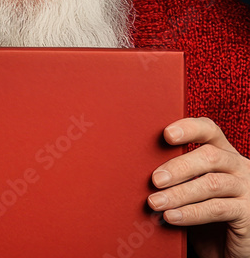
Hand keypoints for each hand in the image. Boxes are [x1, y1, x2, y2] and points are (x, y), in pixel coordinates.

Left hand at [147, 117, 249, 257]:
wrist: (230, 250)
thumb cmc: (206, 217)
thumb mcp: (190, 192)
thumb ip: (174, 178)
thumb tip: (135, 170)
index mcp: (224, 155)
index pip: (209, 131)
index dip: (189, 128)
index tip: (166, 134)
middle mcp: (239, 167)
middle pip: (210, 156)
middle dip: (178, 166)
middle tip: (155, 179)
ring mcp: (247, 189)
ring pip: (212, 183)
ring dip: (179, 193)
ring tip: (155, 202)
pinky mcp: (249, 213)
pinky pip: (217, 209)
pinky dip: (191, 213)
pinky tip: (171, 217)